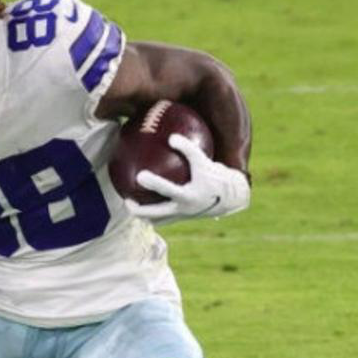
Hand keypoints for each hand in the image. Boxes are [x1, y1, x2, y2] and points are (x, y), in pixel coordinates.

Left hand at [125, 134, 249, 225]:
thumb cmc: (215, 176)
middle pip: (155, 214)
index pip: (168, 190)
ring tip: (131, 204)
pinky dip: (153, 212)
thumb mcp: (204, 161)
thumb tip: (170, 137)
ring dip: (143, 214)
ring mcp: (181, 216)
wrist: (231, 198)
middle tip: (126, 199)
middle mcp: (183, 210)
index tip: (140, 175)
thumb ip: (188, 148)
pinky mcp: (182, 218)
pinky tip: (145, 202)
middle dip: (138, 209)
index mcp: (188, 196)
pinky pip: (164, 217)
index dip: (154, 183)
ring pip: (157, 220)